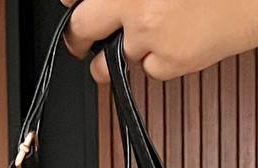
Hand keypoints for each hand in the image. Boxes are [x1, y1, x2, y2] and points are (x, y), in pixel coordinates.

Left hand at [61, 0, 257, 82]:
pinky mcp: (170, 60)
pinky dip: (159, 62)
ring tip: (144, 41)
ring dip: (118, 58)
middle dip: (80, 40)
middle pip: (81, 29)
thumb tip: (90, 2)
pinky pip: (149, 71)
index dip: (77, 5)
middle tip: (83, 43)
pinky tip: (180, 41)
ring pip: (111, 61)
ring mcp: (149, 32)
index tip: (78, 8)